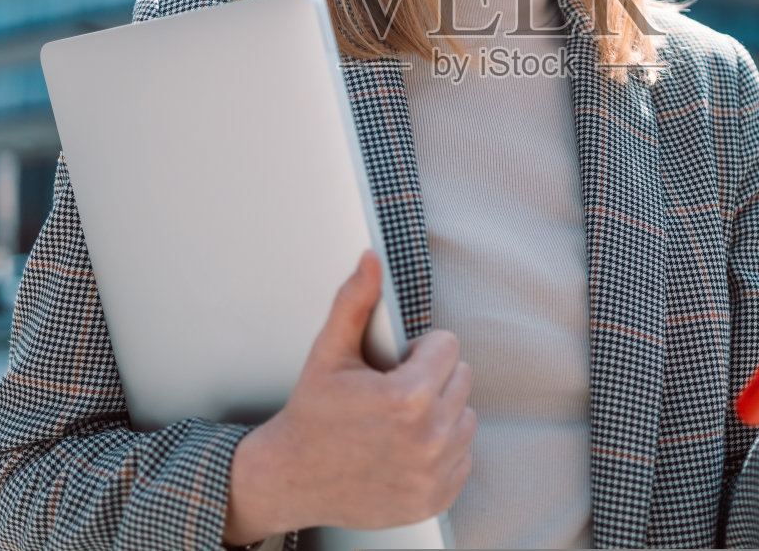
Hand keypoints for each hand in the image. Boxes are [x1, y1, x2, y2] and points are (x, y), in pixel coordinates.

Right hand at [223, 250, 476, 543]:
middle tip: (392, 393)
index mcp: (408, 398)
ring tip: (400, 421)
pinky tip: (406, 449)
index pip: (449, 345)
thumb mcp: (329, 352)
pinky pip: (463, 457)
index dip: (419, 350)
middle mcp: (428, 438)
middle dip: (431, 379)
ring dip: (441, 414)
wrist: (292, 477)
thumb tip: (371, 259)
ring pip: (466, 417)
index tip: (395, 365)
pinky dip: (442, 452)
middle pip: (462, 378)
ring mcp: (433, 473)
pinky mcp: (436, 497)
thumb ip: (355, 300)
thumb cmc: (313, 413)